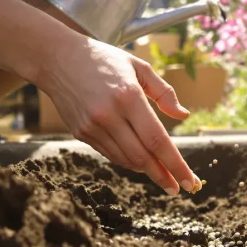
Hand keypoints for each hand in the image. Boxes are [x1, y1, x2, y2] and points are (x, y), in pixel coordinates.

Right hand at [38, 35, 200, 195]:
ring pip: (126, 159)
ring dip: (146, 169)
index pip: (157, 140)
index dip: (175, 164)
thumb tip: (183, 115)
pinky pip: (110, 154)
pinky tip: (139, 162)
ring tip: (162, 174)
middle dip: (163, 176)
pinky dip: (127, 160)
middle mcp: (109, 115)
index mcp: (128, 96)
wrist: (57, 59)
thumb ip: (164, 92)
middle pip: (142, 157)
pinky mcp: (80, 132)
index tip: (189, 181)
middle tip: (177, 188)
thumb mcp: (139, 67)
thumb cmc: (105, 60)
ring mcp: (92, 126)